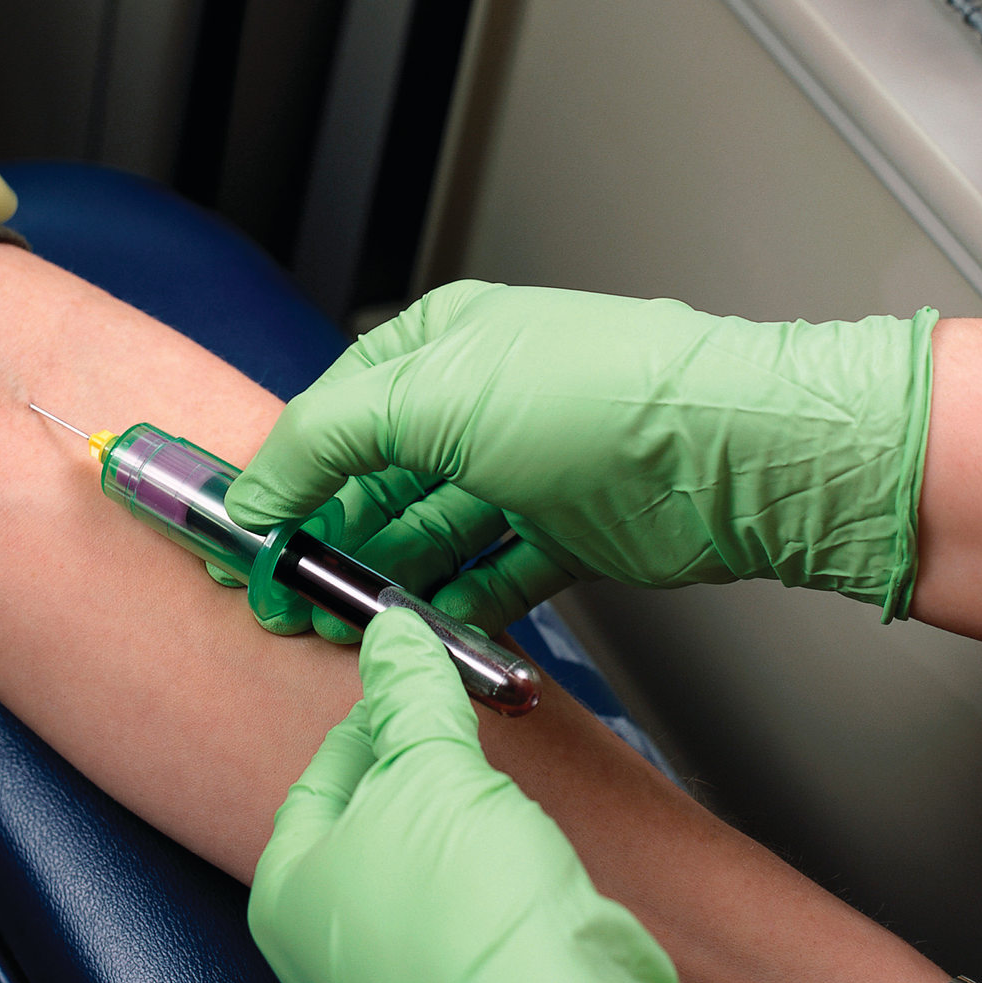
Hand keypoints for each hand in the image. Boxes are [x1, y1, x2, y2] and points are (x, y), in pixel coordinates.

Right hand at [226, 281, 938, 637]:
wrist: (732, 453)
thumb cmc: (597, 396)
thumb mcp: (428, 398)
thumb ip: (322, 442)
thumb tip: (256, 494)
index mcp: (439, 347)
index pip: (332, 417)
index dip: (284, 481)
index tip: (249, 544)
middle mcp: (478, 403)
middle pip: (375, 482)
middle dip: (329, 543)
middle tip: (290, 602)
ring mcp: (525, 469)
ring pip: (429, 534)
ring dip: (384, 581)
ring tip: (346, 628)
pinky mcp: (567, 531)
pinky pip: (492, 574)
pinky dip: (456, 606)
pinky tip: (424, 634)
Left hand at [248, 607, 805, 982]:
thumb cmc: (469, 925)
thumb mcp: (433, 770)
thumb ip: (410, 695)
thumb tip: (391, 635)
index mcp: (286, 895)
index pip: (320, 776)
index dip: (372, 721)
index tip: (410, 687)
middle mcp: (325, 951)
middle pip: (368, 824)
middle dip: (420, 772)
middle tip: (458, 727)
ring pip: (420, 872)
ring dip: (461, 824)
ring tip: (499, 789)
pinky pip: (464, 917)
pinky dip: (490, 877)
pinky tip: (522, 857)